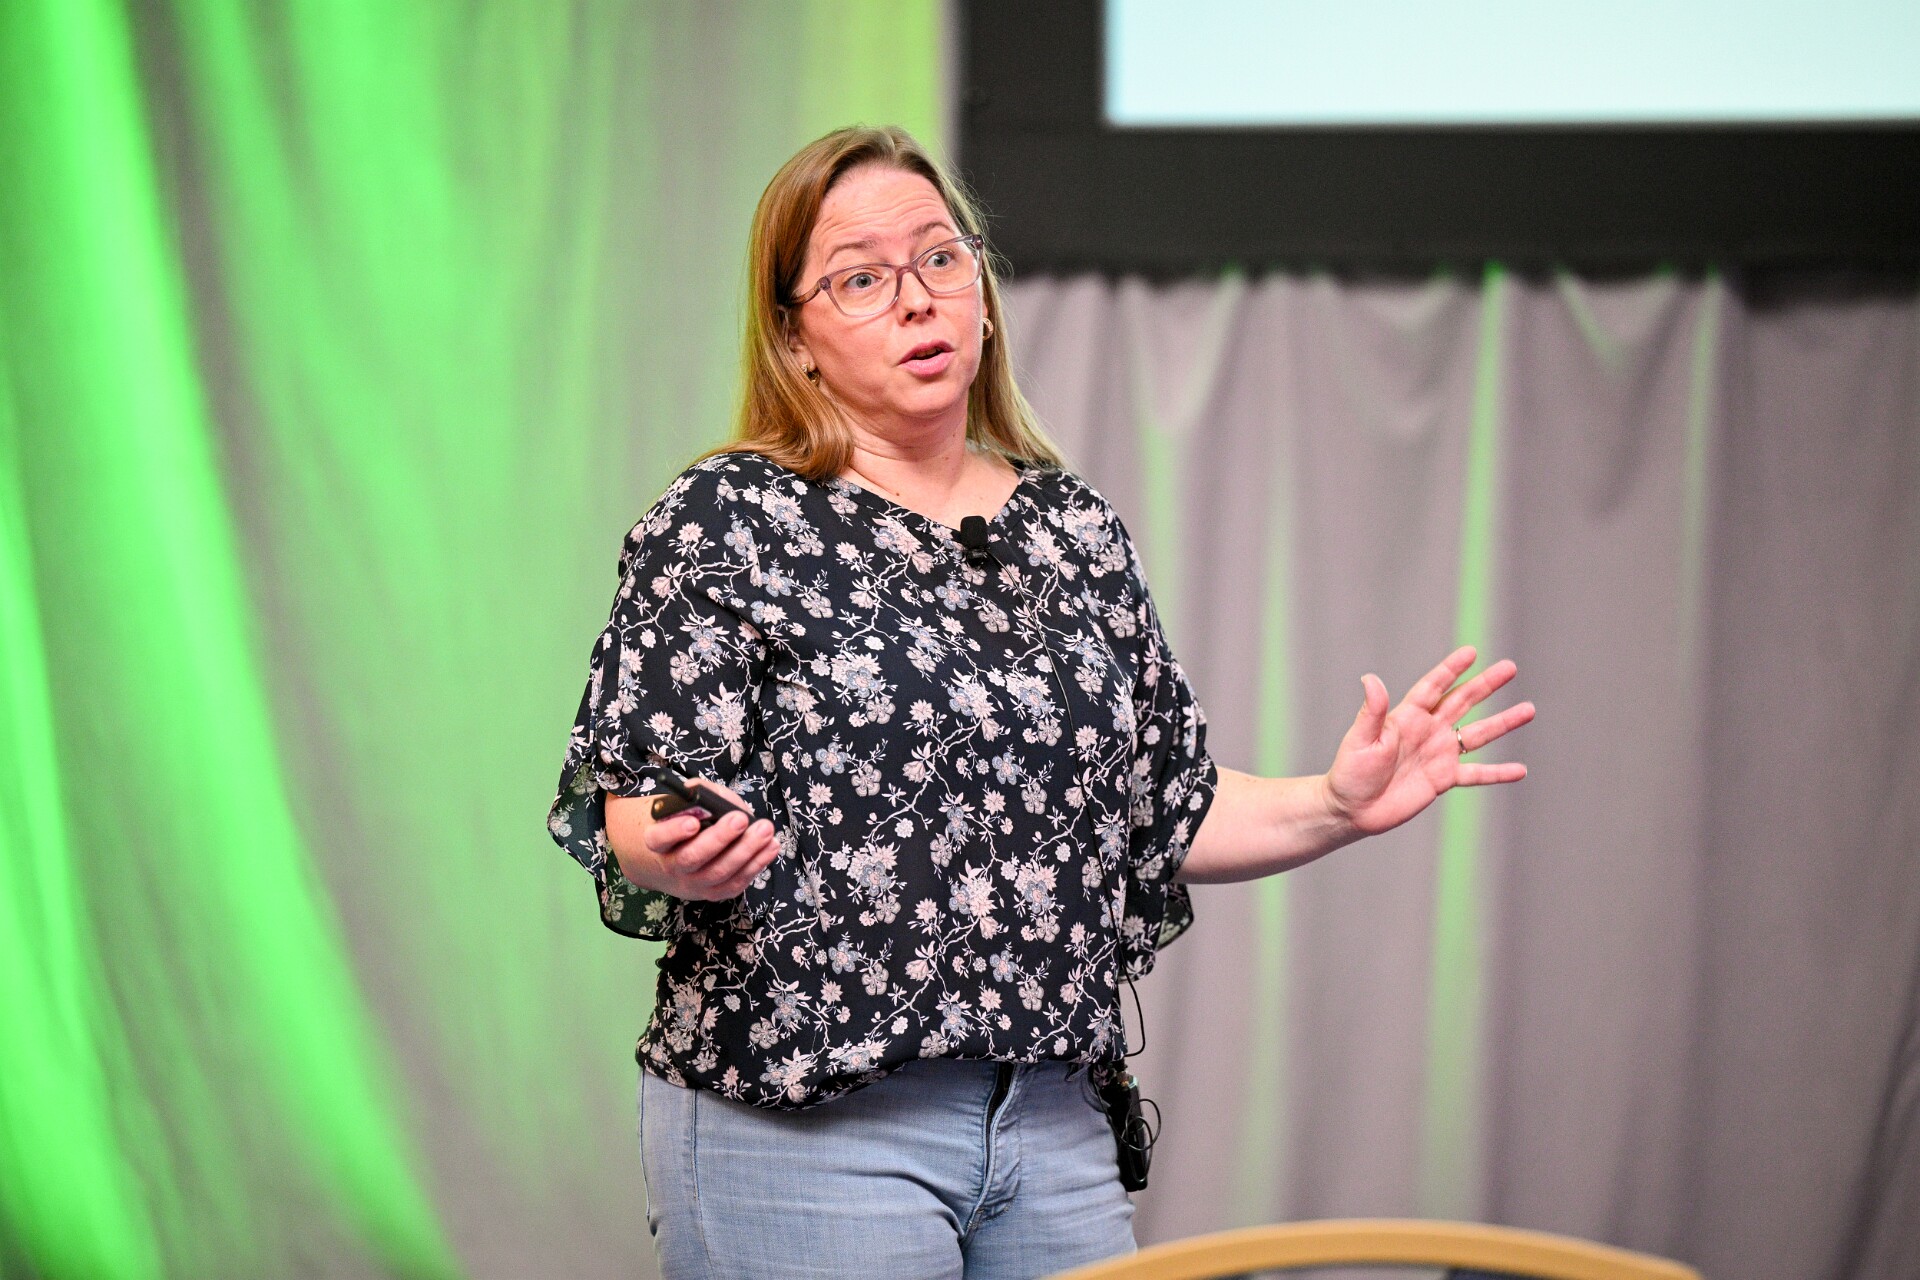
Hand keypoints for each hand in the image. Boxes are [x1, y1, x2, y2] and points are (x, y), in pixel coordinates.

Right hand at [606, 779, 779, 900]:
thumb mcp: (683, 803)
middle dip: (720, 838)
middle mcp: (672, 866)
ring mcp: (692, 883)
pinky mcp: (713, 892)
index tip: (693, 822)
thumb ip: (701, 796)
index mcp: (657, 841)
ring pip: (719, 873)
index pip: (658, 838)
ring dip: (746, 851)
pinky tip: (770, 846)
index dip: (674, 831)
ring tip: (764, 830)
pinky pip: (736, 883)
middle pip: (693, 858)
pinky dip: (756, 864)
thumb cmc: (680, 822)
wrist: (669, 859)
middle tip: (740, 819)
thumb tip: (727, 803)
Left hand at [1324, 645, 1533, 837]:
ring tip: (1529, 710)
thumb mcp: (1360, 740)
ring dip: (1503, 723)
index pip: (1434, 687)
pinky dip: (1498, 773)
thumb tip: (1370, 678)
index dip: (1451, 670)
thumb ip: (1371, 712)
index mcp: (1407, 716)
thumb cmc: (1350, 772)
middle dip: (1486, 685)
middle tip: (1510, 667)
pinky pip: (1476, 774)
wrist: (1353, 809)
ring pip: (1478, 734)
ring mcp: (1438, 754)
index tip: (1471, 652)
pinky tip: (1520, 771)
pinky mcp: (1443, 779)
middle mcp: (1427, 730)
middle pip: (1463, 701)